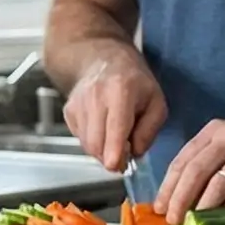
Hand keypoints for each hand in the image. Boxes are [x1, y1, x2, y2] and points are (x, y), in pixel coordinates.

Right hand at [62, 49, 167, 172]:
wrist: (103, 60)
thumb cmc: (135, 82)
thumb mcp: (156, 102)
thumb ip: (149, 130)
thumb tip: (134, 154)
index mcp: (121, 90)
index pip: (115, 126)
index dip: (114, 150)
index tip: (115, 165)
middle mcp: (94, 96)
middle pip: (97, 141)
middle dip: (110, 158)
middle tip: (124, 160)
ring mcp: (77, 103)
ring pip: (86, 143)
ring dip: (102, 151)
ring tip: (116, 141)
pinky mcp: (69, 111)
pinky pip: (80, 138)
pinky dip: (93, 142)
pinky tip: (103, 130)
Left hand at [155, 119, 224, 220]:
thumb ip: (207, 166)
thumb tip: (179, 201)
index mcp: (214, 131)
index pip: (182, 160)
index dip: (168, 186)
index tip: (159, 207)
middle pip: (194, 171)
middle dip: (179, 199)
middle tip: (171, 220)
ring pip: (216, 184)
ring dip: (200, 208)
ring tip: (189, 223)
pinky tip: (217, 221)